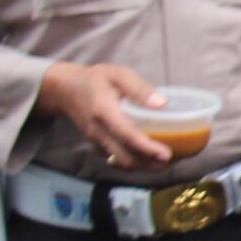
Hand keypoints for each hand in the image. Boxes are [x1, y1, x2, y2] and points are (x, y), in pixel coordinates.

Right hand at [36, 61, 169, 170]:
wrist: (65, 90)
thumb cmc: (95, 79)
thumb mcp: (118, 74)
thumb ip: (139, 88)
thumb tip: (162, 103)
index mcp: (104, 111)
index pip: (127, 135)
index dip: (147, 148)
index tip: (167, 155)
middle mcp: (99, 131)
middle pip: (126, 157)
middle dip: (151, 164)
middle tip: (175, 160)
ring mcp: (96, 141)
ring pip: (122, 162)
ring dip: (145, 167)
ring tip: (167, 162)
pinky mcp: (97, 146)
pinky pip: (116, 160)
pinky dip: (135, 163)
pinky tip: (150, 158)